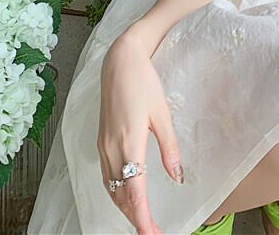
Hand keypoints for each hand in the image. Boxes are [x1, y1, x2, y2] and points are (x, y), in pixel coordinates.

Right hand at [98, 30, 183, 234]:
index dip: (143, 218)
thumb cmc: (144, 82)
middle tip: (152, 230)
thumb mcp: (162, 114)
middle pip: (121, 195)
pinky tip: (126, 192)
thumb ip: (169, 148)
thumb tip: (177, 177)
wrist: (120, 61)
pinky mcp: (101, 139)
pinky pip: (106, 174)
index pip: (135, 192)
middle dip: (135, 216)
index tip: (152, 233)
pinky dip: (116, 190)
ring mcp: (103, 144)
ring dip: (125, 205)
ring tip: (142, 218)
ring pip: (111, 187)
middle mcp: (111, 148)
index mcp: (129, 142)